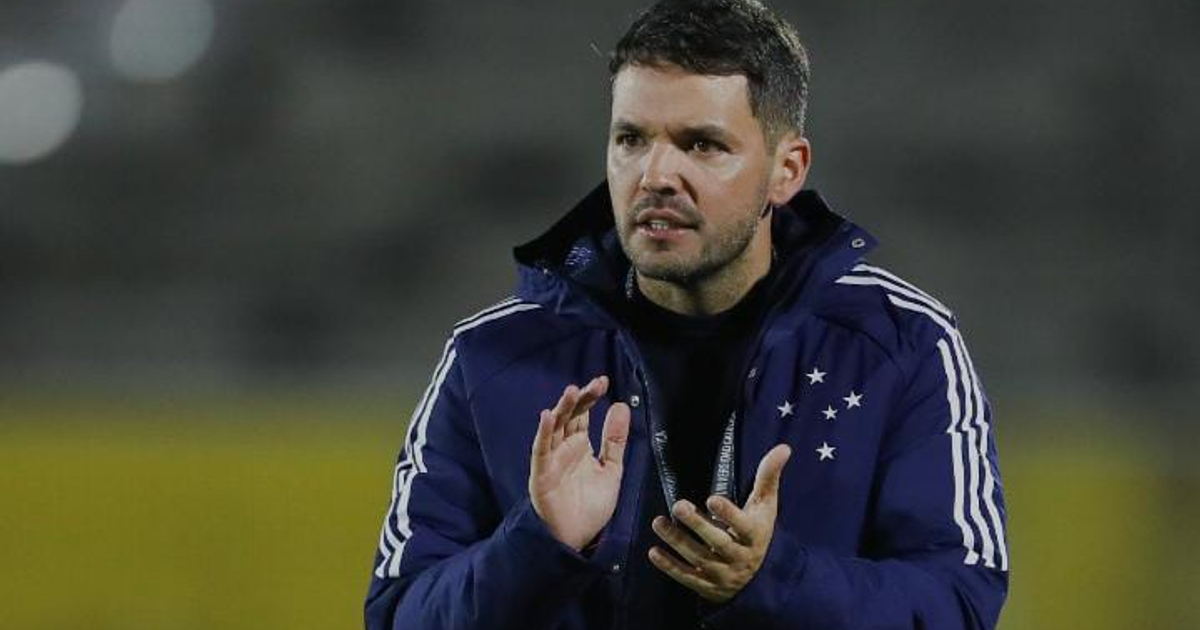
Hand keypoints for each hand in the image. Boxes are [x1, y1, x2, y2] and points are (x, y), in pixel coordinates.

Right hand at [529, 376, 630, 550]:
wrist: (576, 539)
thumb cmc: (589, 507)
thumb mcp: (611, 470)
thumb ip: (615, 441)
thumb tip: (621, 407)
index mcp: (579, 445)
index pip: (582, 414)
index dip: (591, 397)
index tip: (603, 381)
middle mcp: (564, 448)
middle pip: (569, 416)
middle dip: (580, 398)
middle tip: (596, 384)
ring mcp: (551, 459)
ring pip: (554, 428)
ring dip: (561, 409)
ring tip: (571, 391)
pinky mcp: (541, 473)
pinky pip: (541, 450)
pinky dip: (543, 433)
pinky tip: (547, 416)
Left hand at [648, 443, 791, 602]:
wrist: (757, 579)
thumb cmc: (757, 531)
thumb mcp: (765, 506)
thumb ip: (768, 477)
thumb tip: (784, 448)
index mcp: (755, 536)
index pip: (744, 526)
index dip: (729, 514)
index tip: (712, 498)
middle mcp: (740, 558)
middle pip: (719, 543)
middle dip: (698, 525)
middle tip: (679, 505)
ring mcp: (723, 574)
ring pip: (699, 559)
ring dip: (677, 541)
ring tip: (658, 522)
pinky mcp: (707, 586)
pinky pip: (687, 577)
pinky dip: (670, 567)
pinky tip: (654, 552)